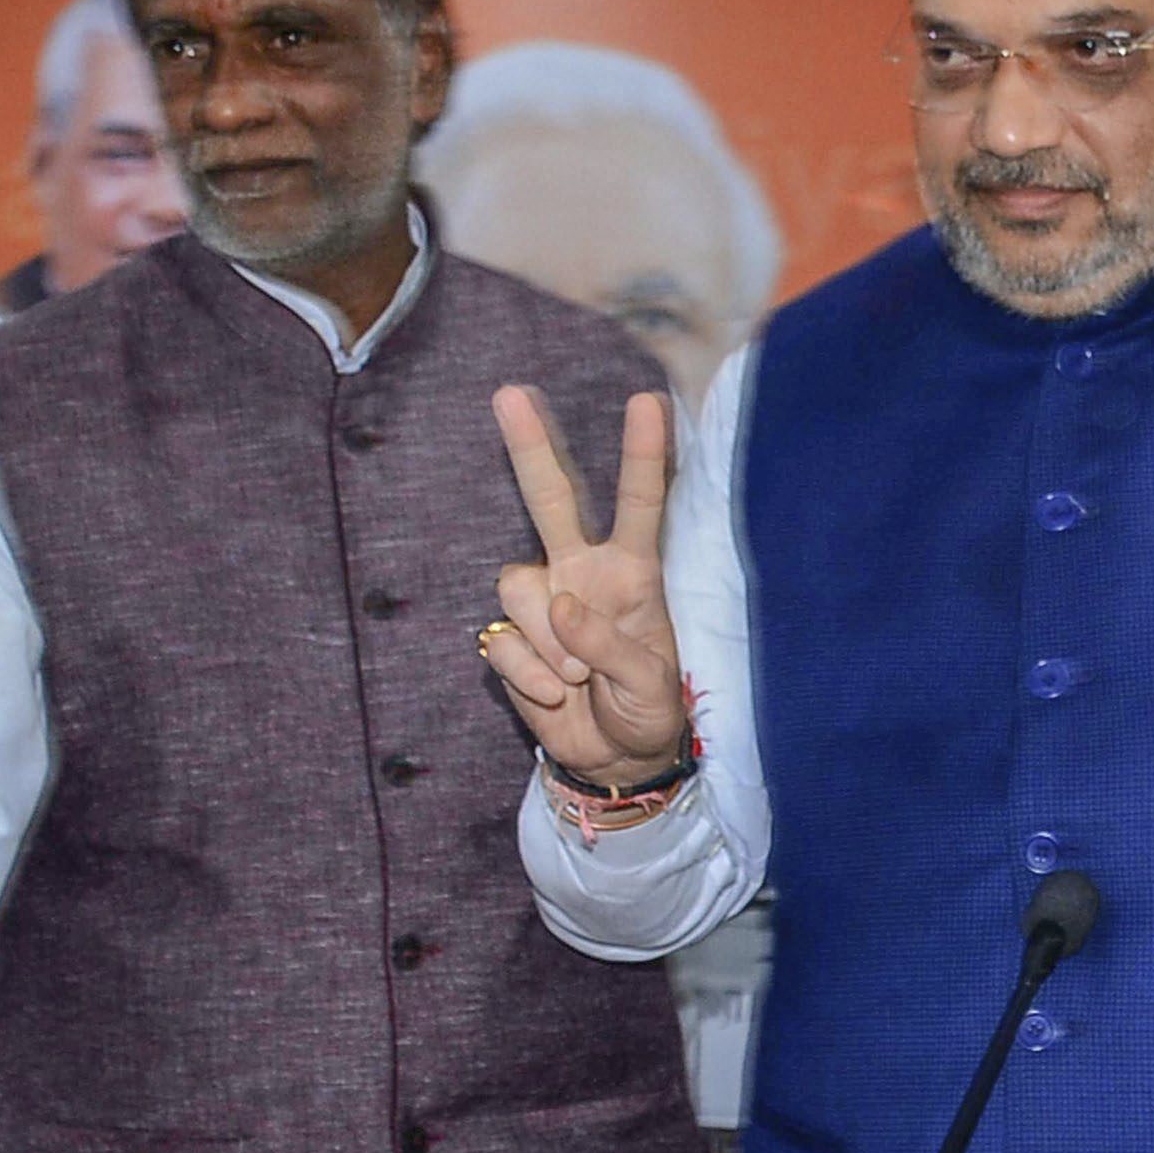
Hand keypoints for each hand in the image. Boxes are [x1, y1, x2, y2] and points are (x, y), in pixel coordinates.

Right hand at [486, 388, 686, 787]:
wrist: (613, 759)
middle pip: (550, 500)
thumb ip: (612, 645)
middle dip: (529, 447)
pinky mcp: (508, 638)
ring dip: (546, 642)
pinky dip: (529, 678)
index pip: (637, 505)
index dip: (641, 456)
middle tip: (509, 393)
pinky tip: (555, 694)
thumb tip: (561, 605)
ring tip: (578, 679)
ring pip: (517, 585)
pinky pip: (503, 645)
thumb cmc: (646, 709)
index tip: (647, 403)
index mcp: (631, 573)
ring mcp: (540, 602)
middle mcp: (580, 572)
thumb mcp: (650, 685)